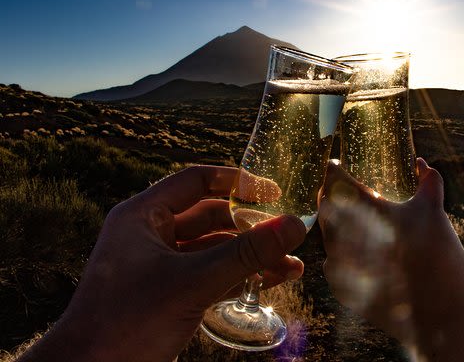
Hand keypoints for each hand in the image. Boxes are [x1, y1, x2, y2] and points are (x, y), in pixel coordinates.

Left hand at [19, 165, 306, 361]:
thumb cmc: (127, 322)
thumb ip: (246, 254)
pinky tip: (273, 281)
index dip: (237, 182)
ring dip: (251, 256)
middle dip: (251, 226)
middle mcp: (150, 235)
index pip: (196, 182)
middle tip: (286, 231)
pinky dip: (240, 277)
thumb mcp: (193, 282)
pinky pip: (211, 276)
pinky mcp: (169, 294)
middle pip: (211, 216)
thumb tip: (294, 226)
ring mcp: (160, 267)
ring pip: (215, 250)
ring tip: (291, 264)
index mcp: (143, 216)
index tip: (273, 191)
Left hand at [319, 159, 463, 360]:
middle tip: (344, 192)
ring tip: (356, 221)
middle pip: (325, 207)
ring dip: (336, 224)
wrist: (441, 314)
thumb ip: (429, 181)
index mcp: (368, 212)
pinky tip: (361, 252)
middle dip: (332, 196)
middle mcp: (347, 236)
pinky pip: (332, 261)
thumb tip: (420, 163)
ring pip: (327, 234)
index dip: (332, 170)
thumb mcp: (435, 212)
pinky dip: (342, 252)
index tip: (336, 166)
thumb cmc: (441, 257)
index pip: (334, 181)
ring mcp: (340, 264)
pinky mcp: (341, 287)